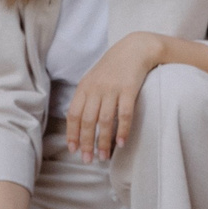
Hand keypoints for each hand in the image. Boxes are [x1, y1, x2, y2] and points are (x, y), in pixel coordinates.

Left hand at [64, 33, 163, 162]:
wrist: (135, 48)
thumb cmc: (113, 67)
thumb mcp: (94, 79)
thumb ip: (86, 97)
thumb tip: (80, 123)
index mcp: (84, 87)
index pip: (73, 114)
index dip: (72, 133)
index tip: (73, 150)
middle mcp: (96, 88)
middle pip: (88, 120)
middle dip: (86, 143)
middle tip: (88, 160)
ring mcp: (113, 89)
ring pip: (105, 120)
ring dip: (104, 141)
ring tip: (104, 156)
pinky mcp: (129, 89)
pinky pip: (125, 114)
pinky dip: (122, 130)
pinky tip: (121, 143)